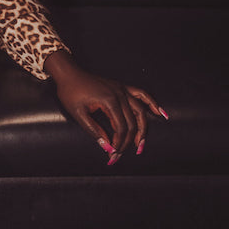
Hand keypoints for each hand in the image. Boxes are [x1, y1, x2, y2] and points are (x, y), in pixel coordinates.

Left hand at [43, 50, 167, 164]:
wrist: (68, 73)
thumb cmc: (70, 92)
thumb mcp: (78, 114)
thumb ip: (94, 131)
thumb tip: (108, 148)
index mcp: (109, 100)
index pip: (121, 128)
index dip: (119, 144)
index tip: (113, 155)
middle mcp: (119, 94)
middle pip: (132, 122)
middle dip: (128, 141)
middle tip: (122, 155)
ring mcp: (122, 89)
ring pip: (140, 111)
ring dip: (143, 129)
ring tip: (141, 144)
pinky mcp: (121, 87)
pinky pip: (141, 94)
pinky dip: (151, 103)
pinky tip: (160, 113)